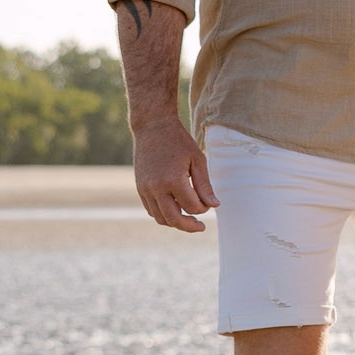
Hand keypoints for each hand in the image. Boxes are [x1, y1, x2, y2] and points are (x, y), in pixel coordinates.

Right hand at [133, 117, 216, 234]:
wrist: (153, 127)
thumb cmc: (179, 141)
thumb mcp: (198, 160)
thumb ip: (205, 185)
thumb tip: (214, 206)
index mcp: (174, 180)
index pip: (192, 207)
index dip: (204, 208)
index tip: (209, 202)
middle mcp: (156, 188)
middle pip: (174, 219)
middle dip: (189, 226)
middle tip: (201, 227)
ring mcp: (145, 189)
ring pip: (160, 218)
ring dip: (175, 222)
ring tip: (189, 218)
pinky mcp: (140, 188)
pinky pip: (151, 210)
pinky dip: (163, 214)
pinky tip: (175, 209)